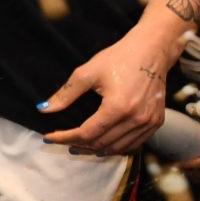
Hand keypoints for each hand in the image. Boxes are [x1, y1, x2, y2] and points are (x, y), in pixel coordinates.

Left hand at [42, 30, 176, 154]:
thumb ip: (65, 94)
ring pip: (117, 148)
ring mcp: (149, 122)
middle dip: (79, 146)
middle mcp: (136, 119)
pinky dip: (116, 147)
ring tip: (79, 146)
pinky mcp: (156, 122)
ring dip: (96, 150)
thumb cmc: (119, 58)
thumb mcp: (88, 72)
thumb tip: (43, 109)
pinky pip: (134, 144)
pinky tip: (103, 144)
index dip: (65, 138)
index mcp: (118, 107)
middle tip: (63, 143)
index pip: (86, 134)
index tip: (49, 137)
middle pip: (101, 144)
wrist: (152, 50)